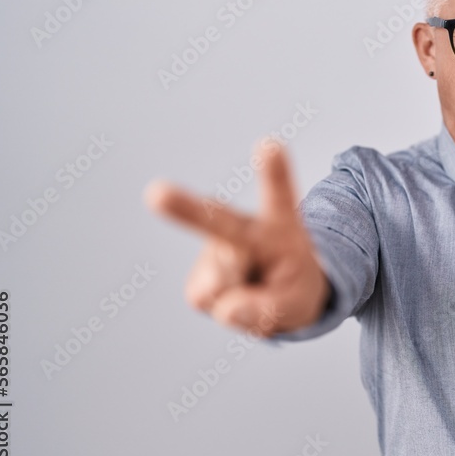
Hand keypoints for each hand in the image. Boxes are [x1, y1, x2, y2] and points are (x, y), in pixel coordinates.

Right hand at [144, 140, 329, 336]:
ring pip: (222, 289)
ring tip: (256, 290)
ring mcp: (216, 250)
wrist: (280, 292)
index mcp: (280, 226)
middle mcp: (244, 229)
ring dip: (241, 301)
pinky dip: (226, 308)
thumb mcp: (299, 304)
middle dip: (185, 208)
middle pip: (216, 218)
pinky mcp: (198, 278)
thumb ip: (269, 310)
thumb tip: (226, 310)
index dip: (274, 173)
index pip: (279, 196)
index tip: (269, 145)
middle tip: (155, 193)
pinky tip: (236, 295)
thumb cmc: (294, 288)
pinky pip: (208, 300)